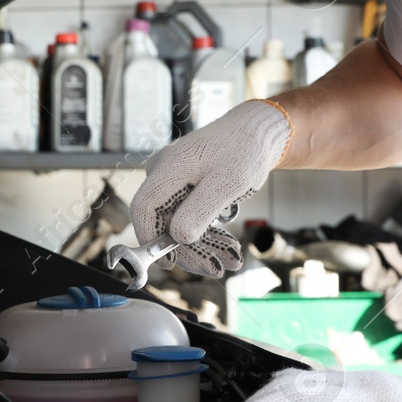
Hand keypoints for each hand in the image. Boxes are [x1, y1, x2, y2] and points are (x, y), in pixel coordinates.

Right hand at [130, 100, 291, 276]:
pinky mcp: (184, 186)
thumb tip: (178, 237)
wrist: (257, 133)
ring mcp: (173, 179)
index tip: (169, 262)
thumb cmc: (245, 150)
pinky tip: (227, 247)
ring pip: (177, 222)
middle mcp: (164, 172)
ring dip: (202, 245)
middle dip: (188, 249)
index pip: (143, 207)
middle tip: (215, 268)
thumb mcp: (228, 182)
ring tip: (229, 261)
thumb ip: (200, 210)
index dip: (150, 238)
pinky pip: (188, 214)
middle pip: (163, 220)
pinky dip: (207, 232)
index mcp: (169, 167)